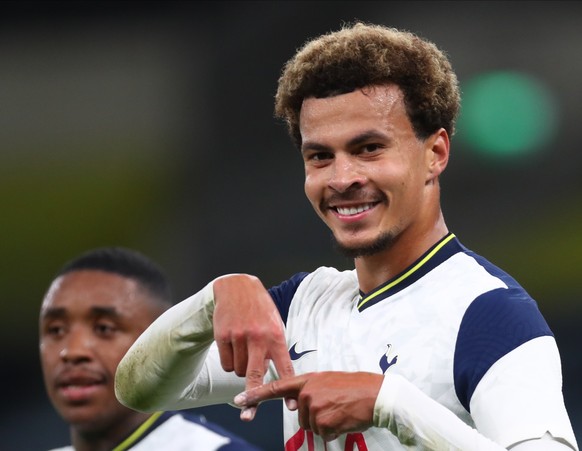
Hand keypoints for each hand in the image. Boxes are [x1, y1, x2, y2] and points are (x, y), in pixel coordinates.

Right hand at [213, 274, 294, 418]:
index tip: (291, 407)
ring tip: (245, 351)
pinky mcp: (222, 336)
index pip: (284, 366)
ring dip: (243, 370)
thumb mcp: (275, 324)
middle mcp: (258, 337)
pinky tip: (233, 347)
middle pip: (254, 375)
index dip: (287, 388)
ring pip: (239, 372)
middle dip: (253, 397)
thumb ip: (275, 349)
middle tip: (248, 415)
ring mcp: (239, 337)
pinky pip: (226, 364)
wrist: (236, 287)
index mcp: (276, 335)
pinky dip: (230, 363)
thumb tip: (270, 377)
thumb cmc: (260, 310)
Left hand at [234, 371, 382, 440]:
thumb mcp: (328, 381)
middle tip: (335, 407)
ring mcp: (314, 405)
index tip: (238, 401)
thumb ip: (310, 390)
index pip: (276, 387)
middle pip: (300, 417)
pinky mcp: (322, 419)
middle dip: (316, 418)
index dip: (255, 395)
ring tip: (341, 411)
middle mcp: (307, 391)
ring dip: (326, 424)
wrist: (376, 394)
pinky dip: (334, 431)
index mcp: (308, 379)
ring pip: (312, 427)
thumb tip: (296, 406)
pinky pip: (323, 434)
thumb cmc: (355, 388)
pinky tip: (344, 419)